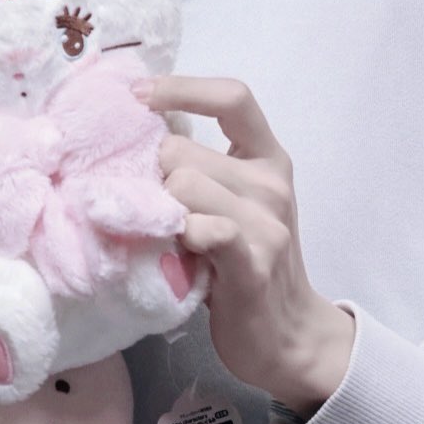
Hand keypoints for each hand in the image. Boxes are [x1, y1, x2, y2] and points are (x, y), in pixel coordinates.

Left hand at [136, 76, 355, 417]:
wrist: (287, 336)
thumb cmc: (242, 264)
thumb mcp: (229, 203)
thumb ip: (200, 167)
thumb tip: (137, 135)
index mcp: (268, 158)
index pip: (233, 96)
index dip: (182, 88)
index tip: (137, 94)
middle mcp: (272, 182)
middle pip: (181, 149)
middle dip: (150, 175)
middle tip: (145, 209)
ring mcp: (267, 222)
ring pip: (182, 185)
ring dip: (158, 210)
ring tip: (161, 237)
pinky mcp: (254, 262)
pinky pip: (203, 228)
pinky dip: (180, 235)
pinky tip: (176, 252)